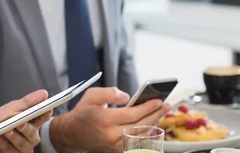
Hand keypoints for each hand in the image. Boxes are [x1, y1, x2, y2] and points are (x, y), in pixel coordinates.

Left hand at [0, 89, 50, 152]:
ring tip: (6, 131)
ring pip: (22, 144)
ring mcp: (24, 147)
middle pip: (32, 133)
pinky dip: (2, 143)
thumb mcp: (13, 107)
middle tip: (20, 124)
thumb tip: (44, 93)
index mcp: (33, 121)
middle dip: (26, 129)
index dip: (46, 114)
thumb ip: (28, 102)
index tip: (46, 109)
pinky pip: (10, 150)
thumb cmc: (3, 119)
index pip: (43, 117)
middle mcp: (31, 135)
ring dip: (13, 137)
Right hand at [49, 87, 170, 152]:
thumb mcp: (92, 95)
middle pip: (141, 125)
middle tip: (166, 105)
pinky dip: (147, 132)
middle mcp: (111, 134)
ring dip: (154, 123)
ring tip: (161, 112)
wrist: (73, 133)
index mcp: (104, 119)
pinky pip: (138, 141)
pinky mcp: (118, 149)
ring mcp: (116, 144)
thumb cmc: (83, 112)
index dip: (147, 107)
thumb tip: (128, 97)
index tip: (158, 100)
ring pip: (142, 135)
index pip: (132, 114)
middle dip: (156, 114)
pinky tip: (152, 123)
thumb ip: (110, 93)